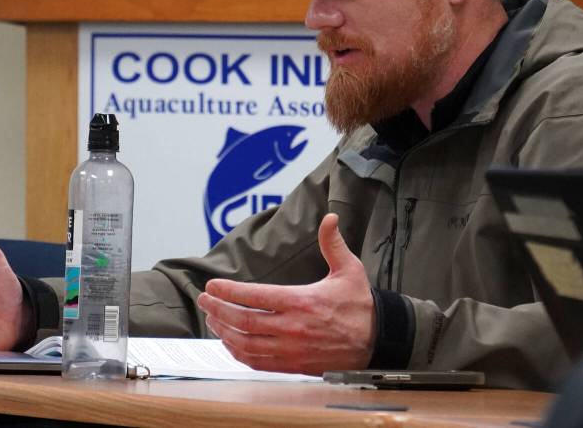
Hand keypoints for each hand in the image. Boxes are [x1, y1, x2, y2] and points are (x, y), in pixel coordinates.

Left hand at [196, 213, 374, 374]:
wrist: (378, 341)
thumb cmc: (360, 305)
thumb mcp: (349, 270)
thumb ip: (333, 244)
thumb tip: (329, 218)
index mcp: (302, 301)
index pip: (255, 296)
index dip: (229, 291)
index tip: (212, 285)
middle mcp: (292, 327)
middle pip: (243, 320)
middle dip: (218, 310)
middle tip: (204, 300)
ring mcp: (290, 349)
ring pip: (246, 343)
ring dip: (224, 331)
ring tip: (212, 319)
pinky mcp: (292, 365)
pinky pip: (257, 362)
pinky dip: (238, 352)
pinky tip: (230, 341)